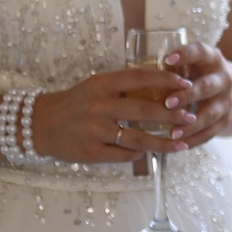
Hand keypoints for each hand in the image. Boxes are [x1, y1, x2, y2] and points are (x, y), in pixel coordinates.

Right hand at [29, 69, 179, 163]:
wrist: (40, 124)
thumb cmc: (77, 103)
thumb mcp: (97, 86)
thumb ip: (124, 86)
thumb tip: (164, 87)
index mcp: (102, 84)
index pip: (140, 77)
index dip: (166, 80)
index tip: (187, 84)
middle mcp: (98, 105)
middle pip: (143, 110)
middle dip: (172, 115)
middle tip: (191, 117)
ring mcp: (94, 130)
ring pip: (137, 137)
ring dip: (163, 142)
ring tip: (182, 144)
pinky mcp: (91, 152)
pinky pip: (123, 154)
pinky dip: (139, 153)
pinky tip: (149, 151)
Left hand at [153, 40, 231, 151]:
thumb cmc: (201, 74)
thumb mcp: (193, 64)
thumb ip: (173, 67)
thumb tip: (134, 74)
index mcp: (212, 59)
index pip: (201, 52)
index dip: (186, 55)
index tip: (168, 58)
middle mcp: (224, 78)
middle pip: (207, 87)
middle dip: (188, 96)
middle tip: (167, 103)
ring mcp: (227, 101)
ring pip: (210, 114)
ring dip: (191, 125)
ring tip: (172, 133)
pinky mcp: (227, 120)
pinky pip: (211, 132)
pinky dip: (195, 139)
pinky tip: (179, 145)